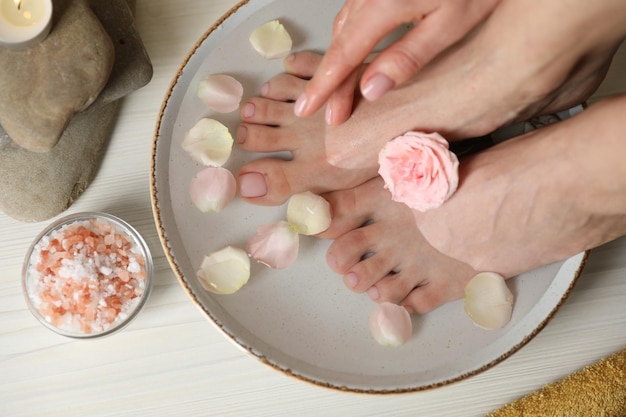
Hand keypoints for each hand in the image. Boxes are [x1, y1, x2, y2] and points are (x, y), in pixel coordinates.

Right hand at [294, 0, 499, 124]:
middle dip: (329, 81)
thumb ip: (408, 57)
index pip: (344, 54)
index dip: (325, 86)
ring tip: (336, 91)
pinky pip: (353, 15)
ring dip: (337, 61)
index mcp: (384, 4)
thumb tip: (371, 89)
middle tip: (325, 112)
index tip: (309, 108)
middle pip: (340, 43)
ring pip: (343, 28)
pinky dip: (347, 40)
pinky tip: (350, 54)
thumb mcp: (450, 24)